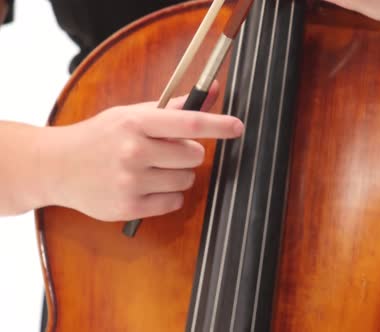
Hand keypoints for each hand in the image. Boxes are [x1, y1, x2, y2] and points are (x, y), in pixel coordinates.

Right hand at [42, 81, 243, 220]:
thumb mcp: (131, 114)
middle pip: (194, 155)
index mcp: (136, 122)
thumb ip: (174, 107)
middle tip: (167, 151)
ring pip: (186, 180)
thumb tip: (213, 90)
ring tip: (151, 169)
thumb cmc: (100, 137)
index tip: (238, 127)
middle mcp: (134, 151)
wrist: (57, 166)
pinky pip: (174, 203)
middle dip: (189, 153)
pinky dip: (168, 197)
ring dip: (177, 175)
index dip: (219, 125)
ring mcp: (131, 181)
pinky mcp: (129, 207)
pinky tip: (146, 187)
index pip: (190, 123)